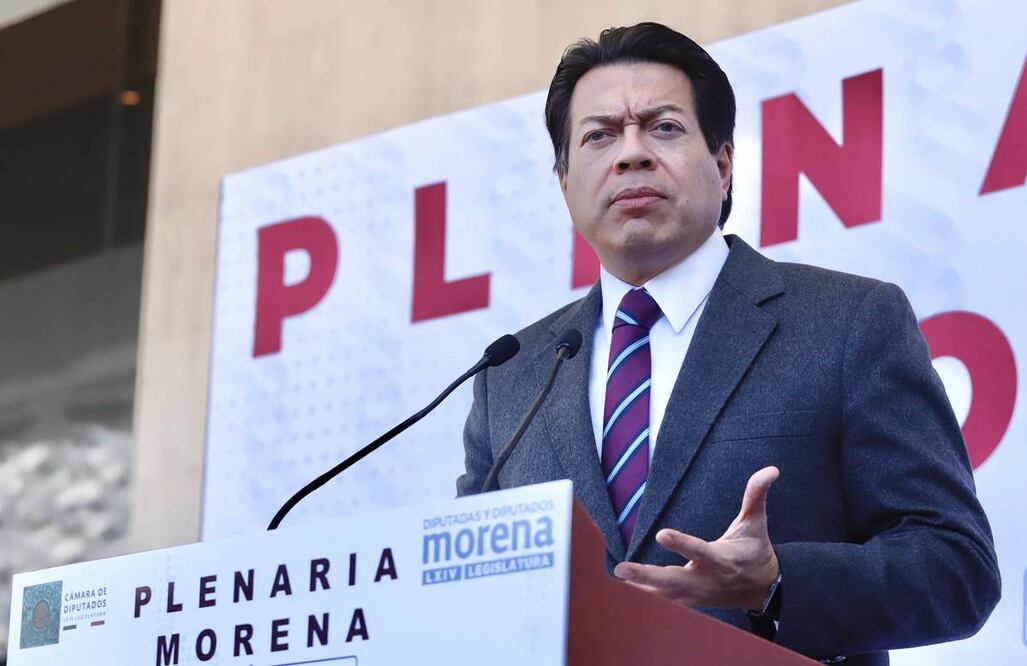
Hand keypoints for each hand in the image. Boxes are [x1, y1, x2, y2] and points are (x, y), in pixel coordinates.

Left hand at [613, 466, 780, 609]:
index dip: (681, 544)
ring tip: (612, 584)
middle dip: (647, 576)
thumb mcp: (756, 523)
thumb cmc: (755, 552)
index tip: (662, 534)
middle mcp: (704, 580)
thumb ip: (756, 496)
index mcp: (721, 559)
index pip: (699, 551)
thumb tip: (770, 470)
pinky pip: (663, 604)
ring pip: (663, 596)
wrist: (761, 589)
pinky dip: (642, 600)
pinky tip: (619, 595)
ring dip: (638, 590)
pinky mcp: (687, 602)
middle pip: (673, 579)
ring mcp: (694, 595)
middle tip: (621, 569)